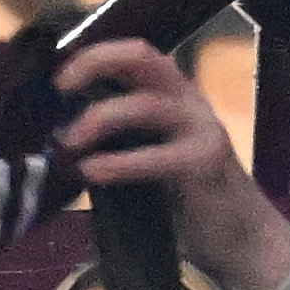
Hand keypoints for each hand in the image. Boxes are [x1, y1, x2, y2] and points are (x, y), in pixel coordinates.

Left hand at [53, 40, 289, 289]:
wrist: (239, 235)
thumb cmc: (181, 197)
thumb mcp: (144, 155)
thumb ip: (113, 139)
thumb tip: (51, 134)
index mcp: (171, 95)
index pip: (134, 54)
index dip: (92, 55)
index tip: (55, 80)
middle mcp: (188, 101)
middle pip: (144, 57)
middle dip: (95, 63)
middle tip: (60, 89)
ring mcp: (201, 128)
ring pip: (147, 104)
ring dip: (100, 118)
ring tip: (70, 142)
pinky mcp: (207, 162)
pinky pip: (158, 156)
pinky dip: (119, 162)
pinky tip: (92, 173)